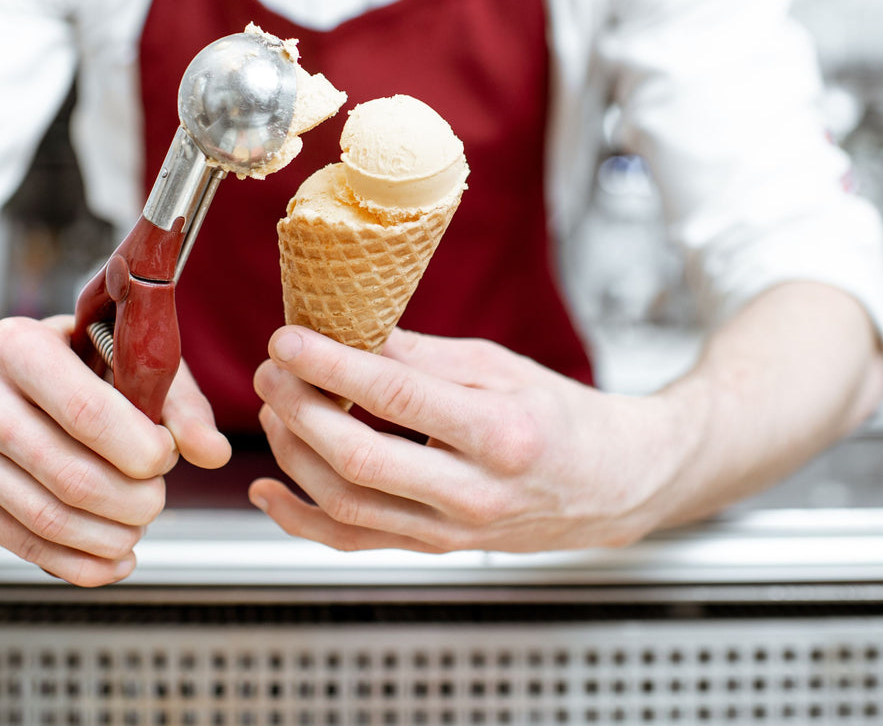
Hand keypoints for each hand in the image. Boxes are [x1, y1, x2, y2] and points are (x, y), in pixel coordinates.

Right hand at [0, 316, 230, 585]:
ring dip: (110, 537)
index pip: (85, 411)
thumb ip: (178, 404)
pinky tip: (113, 555)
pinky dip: (81, 563)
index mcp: (16, 343)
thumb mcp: (128, 362)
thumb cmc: (67, 367)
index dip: (138, 448)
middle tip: (157, 498)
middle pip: (69, 474)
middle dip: (132, 500)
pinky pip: (24, 546)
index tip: (165, 458)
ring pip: (47, 518)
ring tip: (138, 526)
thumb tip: (211, 452)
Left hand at [248, 327, 694, 553]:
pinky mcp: (435, 550)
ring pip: (348, 506)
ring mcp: (453, 532)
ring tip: (274, 409)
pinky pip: (355, 544)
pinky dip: (302, 520)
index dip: (332, 365)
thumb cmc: (562, 418)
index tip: (289, 338)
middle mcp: (475, 492)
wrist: (614, 485)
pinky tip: (269, 490)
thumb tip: (348, 333)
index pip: (396, 396)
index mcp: (501, 432)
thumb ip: (422, 356)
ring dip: (294, 455)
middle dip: (300, 409)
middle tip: (270, 371)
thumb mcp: (500, 367)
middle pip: (360, 458)